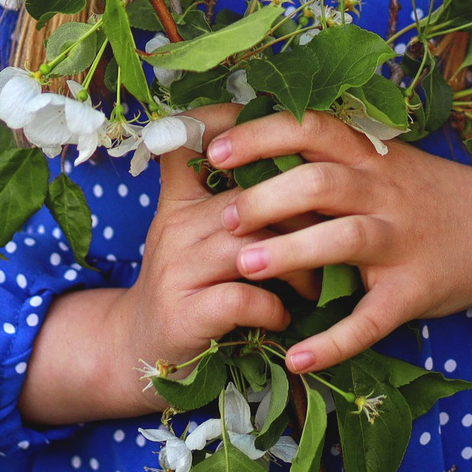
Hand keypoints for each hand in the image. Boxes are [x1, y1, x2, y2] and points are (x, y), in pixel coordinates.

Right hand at [16, 105, 289, 424]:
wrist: (138, 348)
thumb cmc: (187, 284)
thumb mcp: (196, 231)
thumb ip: (229, 199)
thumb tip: (296, 161)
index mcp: (181, 200)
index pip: (192, 143)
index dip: (227, 124)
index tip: (280, 129)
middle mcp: (176, 225)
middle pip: (250, 197)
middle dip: (303, 216)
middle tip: (334, 235)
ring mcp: (179, 268)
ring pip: (254, 244)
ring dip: (298, 265)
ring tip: (317, 284)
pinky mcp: (187, 313)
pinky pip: (244, 297)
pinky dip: (275, 308)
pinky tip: (283, 317)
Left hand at [206, 109, 471, 373]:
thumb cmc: (425, 193)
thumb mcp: (383, 160)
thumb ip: (329, 152)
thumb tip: (251, 140)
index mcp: (368, 156)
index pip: (311, 129)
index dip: (261, 135)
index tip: (216, 149)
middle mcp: (383, 192)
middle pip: (321, 181)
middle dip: (268, 196)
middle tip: (224, 216)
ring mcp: (401, 241)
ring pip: (345, 239)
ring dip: (294, 252)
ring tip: (246, 268)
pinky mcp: (414, 291)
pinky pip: (372, 319)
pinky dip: (335, 340)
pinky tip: (299, 357)